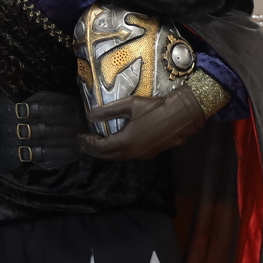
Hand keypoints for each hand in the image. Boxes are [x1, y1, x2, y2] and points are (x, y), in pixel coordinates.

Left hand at [79, 86, 205, 160]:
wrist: (181, 116)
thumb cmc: (155, 108)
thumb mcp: (129, 105)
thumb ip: (108, 111)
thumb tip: (90, 115)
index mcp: (125, 141)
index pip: (101, 147)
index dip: (89, 142)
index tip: (82, 136)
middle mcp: (132, 152)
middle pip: (107, 156)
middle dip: (93, 150)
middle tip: (83, 144)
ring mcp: (141, 155)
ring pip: (118, 157)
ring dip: (105, 153)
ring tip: (96, 146)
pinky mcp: (149, 154)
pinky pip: (127, 156)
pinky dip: (117, 153)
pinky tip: (115, 145)